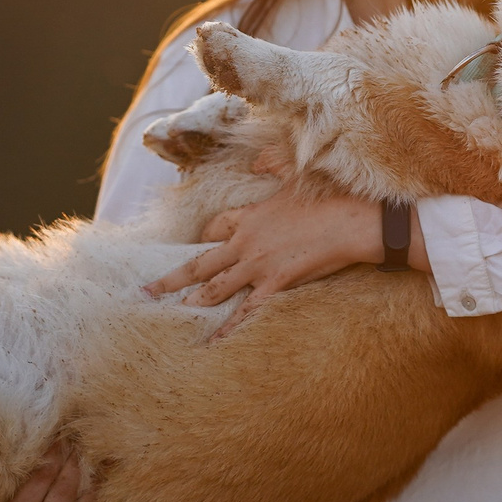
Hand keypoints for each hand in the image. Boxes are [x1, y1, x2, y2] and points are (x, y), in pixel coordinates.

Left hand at [143, 186, 421, 336]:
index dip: (204, 236)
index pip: (214, 227)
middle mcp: (246, 242)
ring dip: (190, 303)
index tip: (197, 244)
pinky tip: (210, 342)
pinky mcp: (276, 285)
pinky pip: (245, 312)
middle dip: (172, 278)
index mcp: (250, 216)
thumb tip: (257, 158)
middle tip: (147, 290)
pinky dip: (227, 329)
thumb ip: (272, 163)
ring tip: (169, 314)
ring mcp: (258, 266)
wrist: (354, 221)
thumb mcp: (297, 173)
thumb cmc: (330, 196)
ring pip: (215, 288)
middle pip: (200, 263)